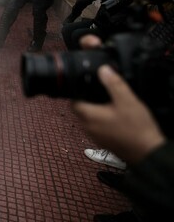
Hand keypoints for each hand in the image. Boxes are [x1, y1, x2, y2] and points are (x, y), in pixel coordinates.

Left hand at [72, 35, 166, 163]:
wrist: (148, 153)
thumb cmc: (136, 128)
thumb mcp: (127, 100)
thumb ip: (114, 84)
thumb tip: (103, 70)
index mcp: (88, 116)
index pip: (73, 101)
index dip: (78, 92)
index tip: (86, 85)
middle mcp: (87, 127)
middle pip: (80, 110)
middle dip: (87, 100)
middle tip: (99, 92)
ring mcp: (94, 136)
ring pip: (88, 119)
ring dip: (95, 111)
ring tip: (108, 103)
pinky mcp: (103, 142)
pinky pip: (96, 127)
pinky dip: (101, 120)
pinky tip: (115, 117)